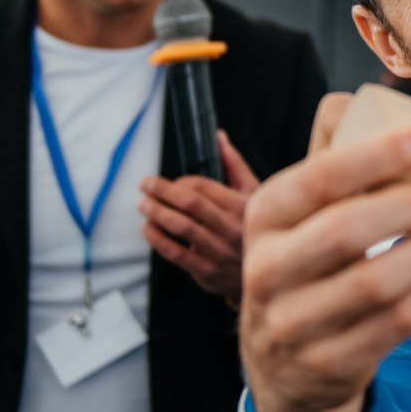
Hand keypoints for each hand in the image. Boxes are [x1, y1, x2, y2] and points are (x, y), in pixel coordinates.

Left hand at [139, 133, 260, 297]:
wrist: (267, 274)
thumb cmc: (254, 228)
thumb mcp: (254, 195)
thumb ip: (234, 165)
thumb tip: (219, 137)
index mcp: (243, 206)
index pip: (203, 187)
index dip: (180, 182)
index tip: (171, 183)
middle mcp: (232, 228)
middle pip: (190, 204)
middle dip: (162, 191)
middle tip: (145, 184)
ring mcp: (220, 252)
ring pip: (181, 227)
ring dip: (157, 213)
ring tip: (143, 204)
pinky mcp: (208, 273)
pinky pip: (177, 253)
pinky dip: (158, 239)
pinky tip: (148, 228)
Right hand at [239, 94, 410, 411]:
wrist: (281, 369)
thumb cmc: (305, 267)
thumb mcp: (299, 215)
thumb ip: (328, 159)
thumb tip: (362, 99)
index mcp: (264, 217)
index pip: (316, 180)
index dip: (373, 157)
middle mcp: (267, 271)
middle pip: (343, 232)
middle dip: (405, 208)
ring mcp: (295, 324)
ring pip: (374, 284)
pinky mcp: (331, 364)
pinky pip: (396, 324)